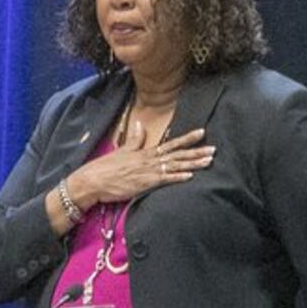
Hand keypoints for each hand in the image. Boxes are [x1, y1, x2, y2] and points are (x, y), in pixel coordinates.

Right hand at [57, 127, 212, 222]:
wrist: (92, 180)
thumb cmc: (106, 168)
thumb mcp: (122, 150)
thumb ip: (134, 139)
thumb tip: (139, 124)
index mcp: (146, 152)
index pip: (171, 143)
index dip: (187, 138)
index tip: (202, 132)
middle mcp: (149, 160)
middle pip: (178, 154)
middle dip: (197, 152)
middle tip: (214, 149)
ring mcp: (147, 171)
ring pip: (175, 165)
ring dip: (193, 163)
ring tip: (209, 161)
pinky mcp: (143, 183)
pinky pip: (164, 179)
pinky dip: (177, 177)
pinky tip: (190, 176)